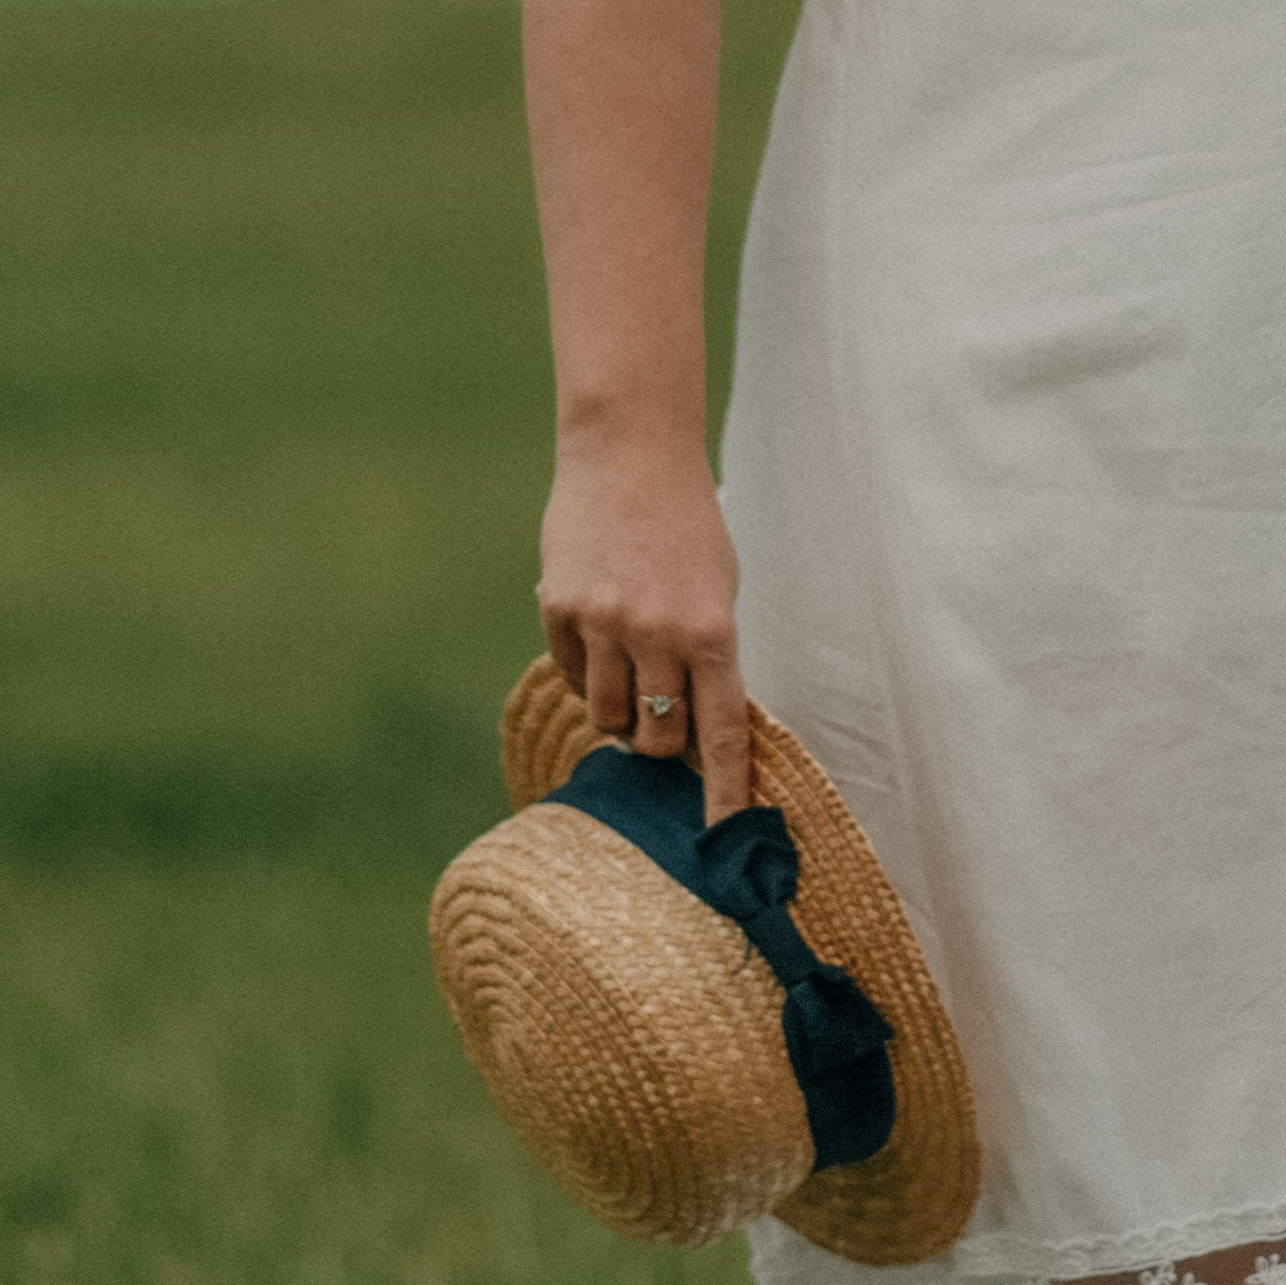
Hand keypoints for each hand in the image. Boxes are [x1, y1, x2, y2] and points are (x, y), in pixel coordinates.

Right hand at [536, 433, 750, 818]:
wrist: (628, 450)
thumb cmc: (686, 524)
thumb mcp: (718, 588)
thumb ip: (710, 656)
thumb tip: (694, 730)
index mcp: (712, 630)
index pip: (722, 731)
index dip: (725, 789)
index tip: (726, 834)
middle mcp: (658, 633)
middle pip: (658, 739)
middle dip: (660, 744)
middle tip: (661, 717)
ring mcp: (605, 623)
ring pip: (607, 716)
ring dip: (619, 713)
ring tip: (626, 673)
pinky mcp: (560, 609)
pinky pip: (570, 674)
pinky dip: (583, 670)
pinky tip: (594, 631)